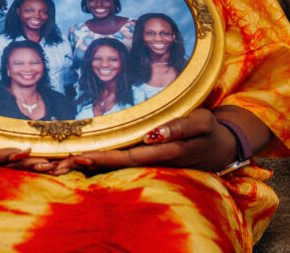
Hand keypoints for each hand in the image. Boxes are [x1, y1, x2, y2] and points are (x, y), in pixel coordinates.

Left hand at [68, 108, 251, 173]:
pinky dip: (107, 160)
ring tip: (69, 159)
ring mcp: (154, 163)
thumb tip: (153, 134)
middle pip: (120, 165)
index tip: (82, 155)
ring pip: (121, 166)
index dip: (106, 158)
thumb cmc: (209, 131)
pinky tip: (88, 158)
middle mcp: (157, 162)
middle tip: (66, 159)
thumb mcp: (202, 122)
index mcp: (167, 153)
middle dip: (93, 163)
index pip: (130, 157)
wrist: (222, 148)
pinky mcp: (152, 159)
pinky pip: (127, 162)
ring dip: (97, 163)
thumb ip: (180, 127)